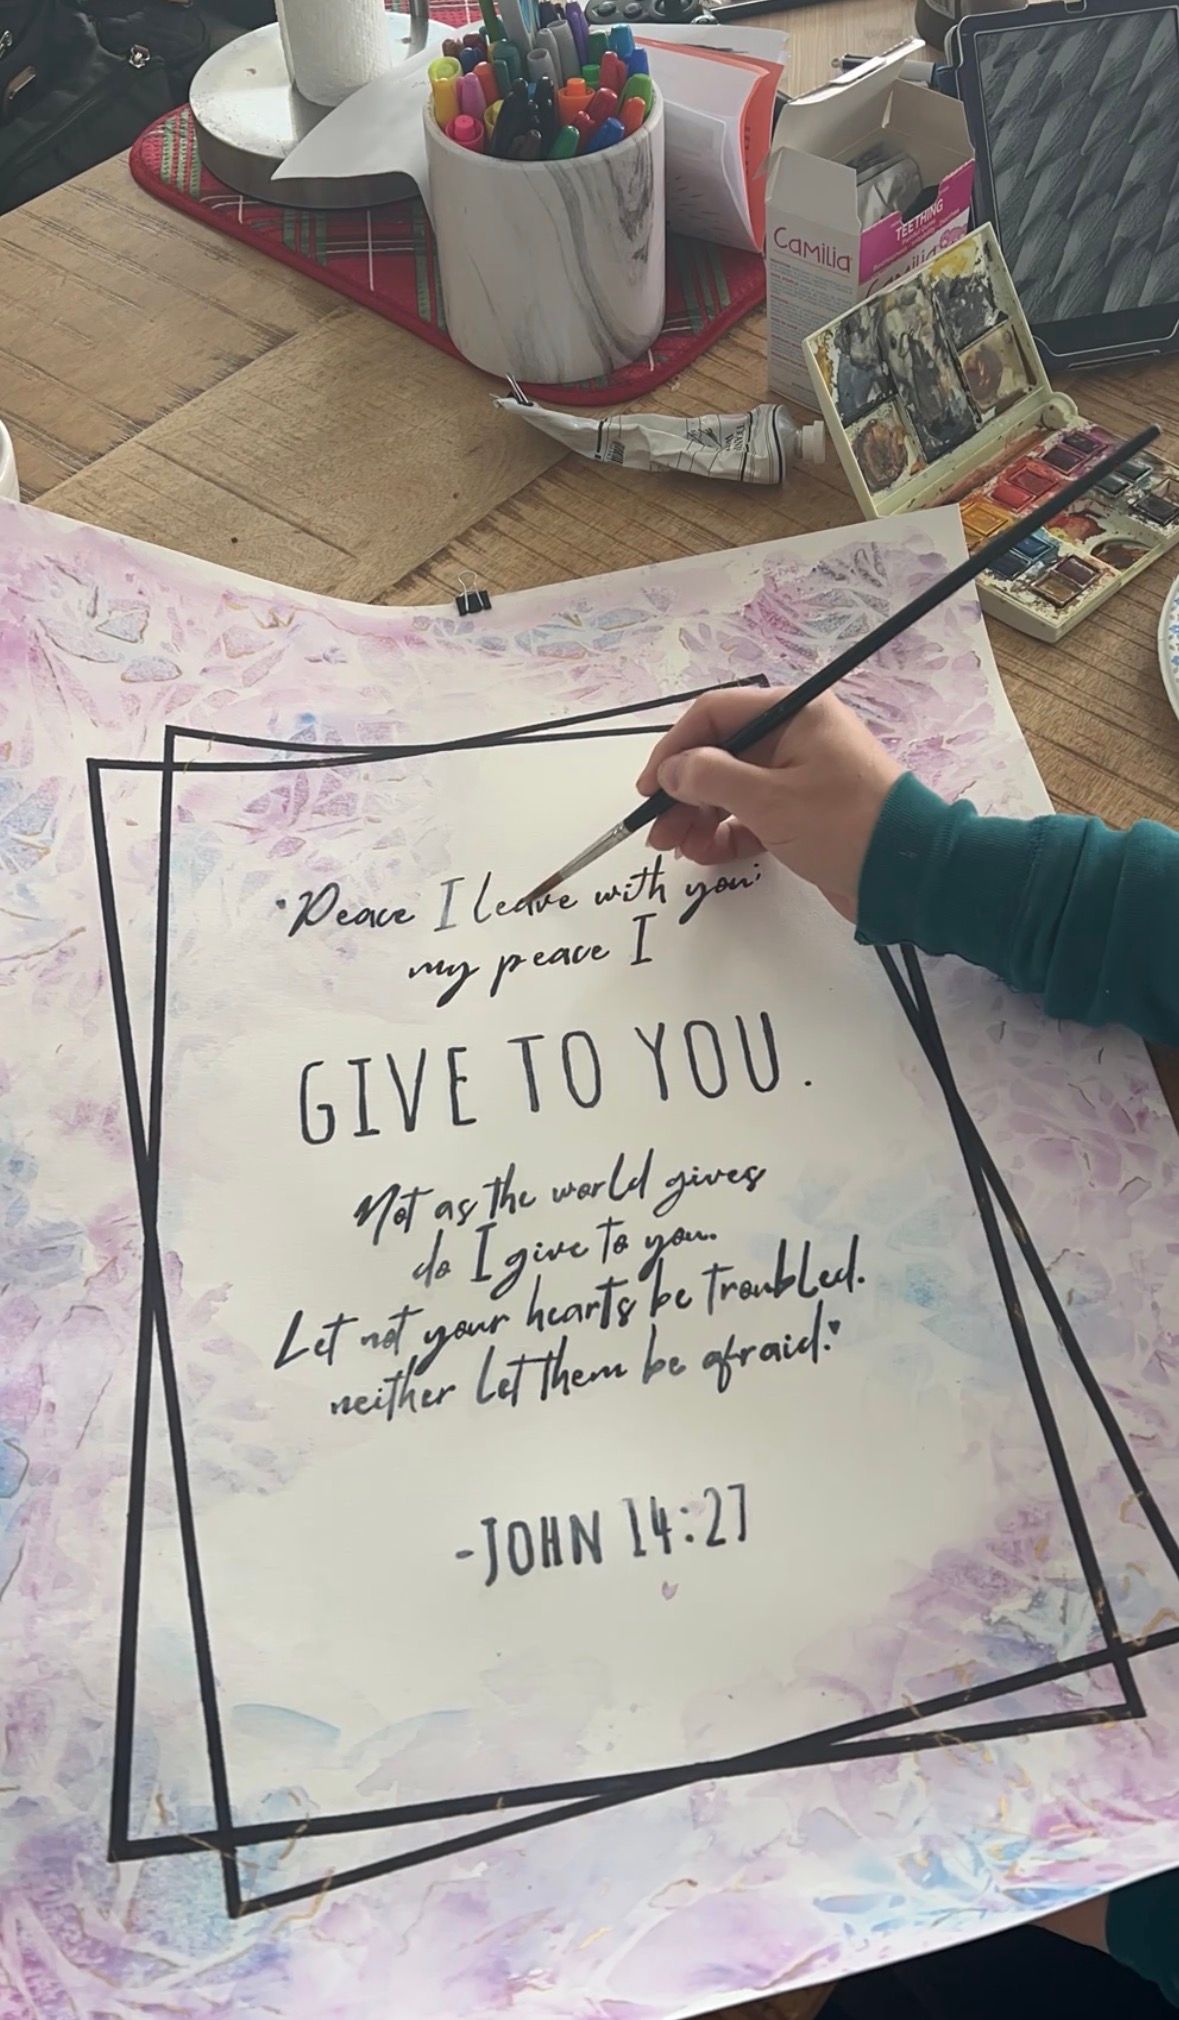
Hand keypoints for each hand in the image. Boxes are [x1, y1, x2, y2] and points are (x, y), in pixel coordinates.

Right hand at [636, 687, 900, 922]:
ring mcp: (799, 777)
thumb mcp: (768, 799)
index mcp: (793, 714)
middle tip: (659, 832)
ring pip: (732, 789)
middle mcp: (794, 738)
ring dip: (699, 817)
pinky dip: (727, 833)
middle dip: (684, 793)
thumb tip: (672, 770)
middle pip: (720, 754)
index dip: (674, 748)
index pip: (715, 714)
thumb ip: (710, 777)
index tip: (649, 788)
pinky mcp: (803, 814)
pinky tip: (707, 854)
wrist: (907, 874)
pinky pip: (751, 816)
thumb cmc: (841, 824)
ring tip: (679, 849)